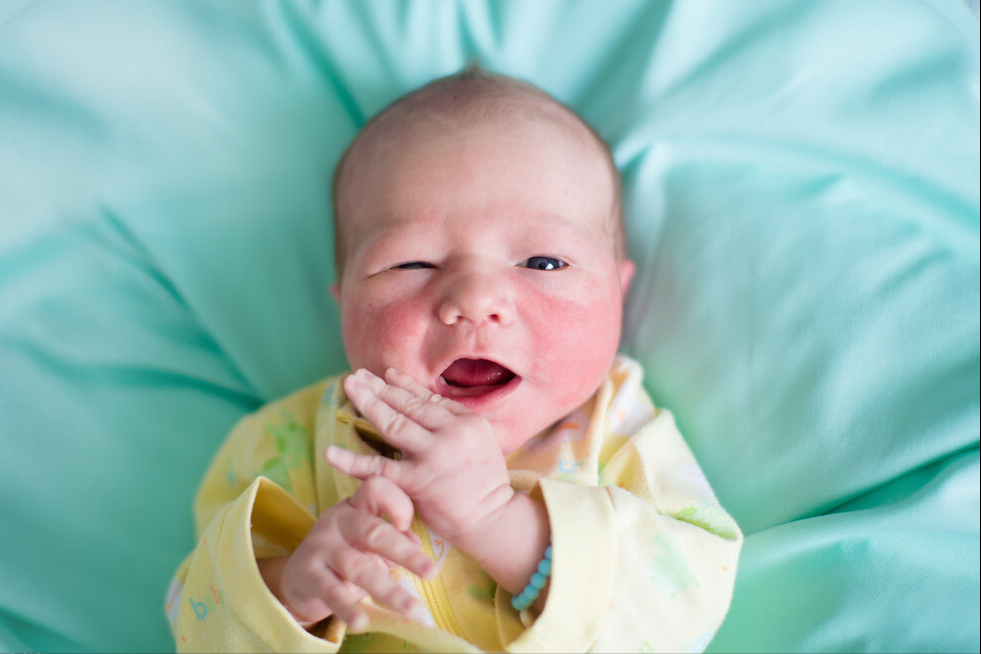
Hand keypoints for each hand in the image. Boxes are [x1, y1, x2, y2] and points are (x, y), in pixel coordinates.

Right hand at [265, 475, 435, 630]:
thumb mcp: (369, 542)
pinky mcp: (308, 575)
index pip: (376, 489)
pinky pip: (331, 592)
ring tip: (414, 610)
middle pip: (374, 532)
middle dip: (405, 553)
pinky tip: (362, 622)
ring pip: (358, 567)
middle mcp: (337, 521)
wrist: (298, 576)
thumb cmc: (346, 553)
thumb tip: (416, 545)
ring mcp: (320, 547)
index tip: (409, 524)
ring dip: (388, 590)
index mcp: (356, 506)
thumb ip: (394, 540)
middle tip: (431, 572)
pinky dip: (348, 608)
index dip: (397, 503)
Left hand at [330, 367, 514, 548]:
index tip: (384, 374)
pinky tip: (331, 451)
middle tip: (355, 375)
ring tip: (348, 387)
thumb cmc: (486, 483)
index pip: (428, 398)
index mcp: (467, 422)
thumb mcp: (481, 442)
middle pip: (407, 404)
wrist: (493, 520)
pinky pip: (378, 467)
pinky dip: (351, 459)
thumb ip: (455, 422)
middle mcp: (451, 433)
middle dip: (379, 387)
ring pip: (393, 423)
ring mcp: (433, 456)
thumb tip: (425, 401)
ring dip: (367, 402)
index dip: (403, 385)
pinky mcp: (417, 481)